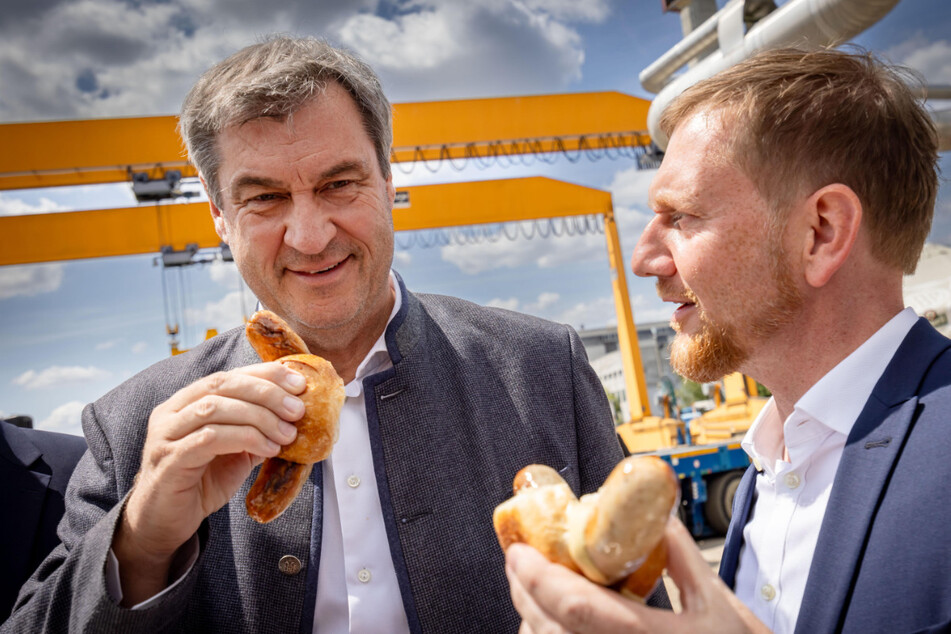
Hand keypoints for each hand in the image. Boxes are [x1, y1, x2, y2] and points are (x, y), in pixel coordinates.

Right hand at [113, 363, 305, 604]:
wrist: (164, 522)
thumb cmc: (199, 484)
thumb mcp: (235, 452)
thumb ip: (256, 432)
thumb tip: (293, 417)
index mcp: (187, 401)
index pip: (229, 375)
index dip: (264, 374)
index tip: (298, 383)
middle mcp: (172, 411)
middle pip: (222, 385)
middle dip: (266, 393)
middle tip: (297, 409)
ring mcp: (166, 433)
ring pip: (216, 408)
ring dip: (259, 418)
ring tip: (287, 434)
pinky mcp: (169, 459)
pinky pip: (210, 439)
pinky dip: (244, 439)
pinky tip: (267, 449)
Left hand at [505, 519, 769, 632]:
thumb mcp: (719, 604)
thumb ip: (681, 556)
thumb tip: (652, 515)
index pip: (578, 609)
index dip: (539, 578)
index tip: (520, 549)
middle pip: (549, 632)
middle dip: (525, 592)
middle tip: (520, 559)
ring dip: (532, 619)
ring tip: (536, 589)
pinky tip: (554, 623)